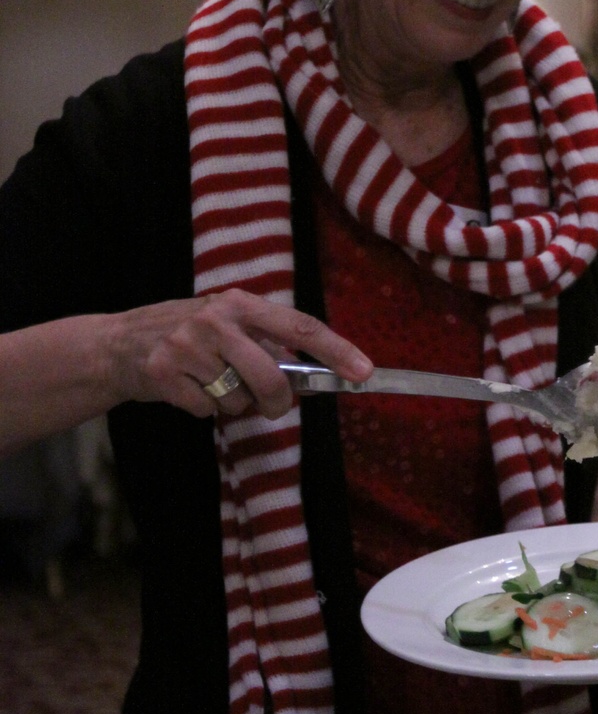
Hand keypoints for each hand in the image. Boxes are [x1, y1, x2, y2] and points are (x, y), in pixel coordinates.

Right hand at [109, 290, 372, 419]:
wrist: (118, 344)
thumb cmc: (187, 335)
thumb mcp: (226, 323)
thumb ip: (265, 343)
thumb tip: (312, 377)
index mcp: (240, 303)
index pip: (300, 325)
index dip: (336, 350)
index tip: (363, 372)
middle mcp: (216, 320)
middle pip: (272, 377)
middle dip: (277, 401)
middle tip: (270, 406)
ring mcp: (188, 346)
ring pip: (238, 399)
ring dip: (231, 404)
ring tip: (209, 383)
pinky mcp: (165, 373)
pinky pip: (206, 410)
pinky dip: (202, 409)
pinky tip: (186, 390)